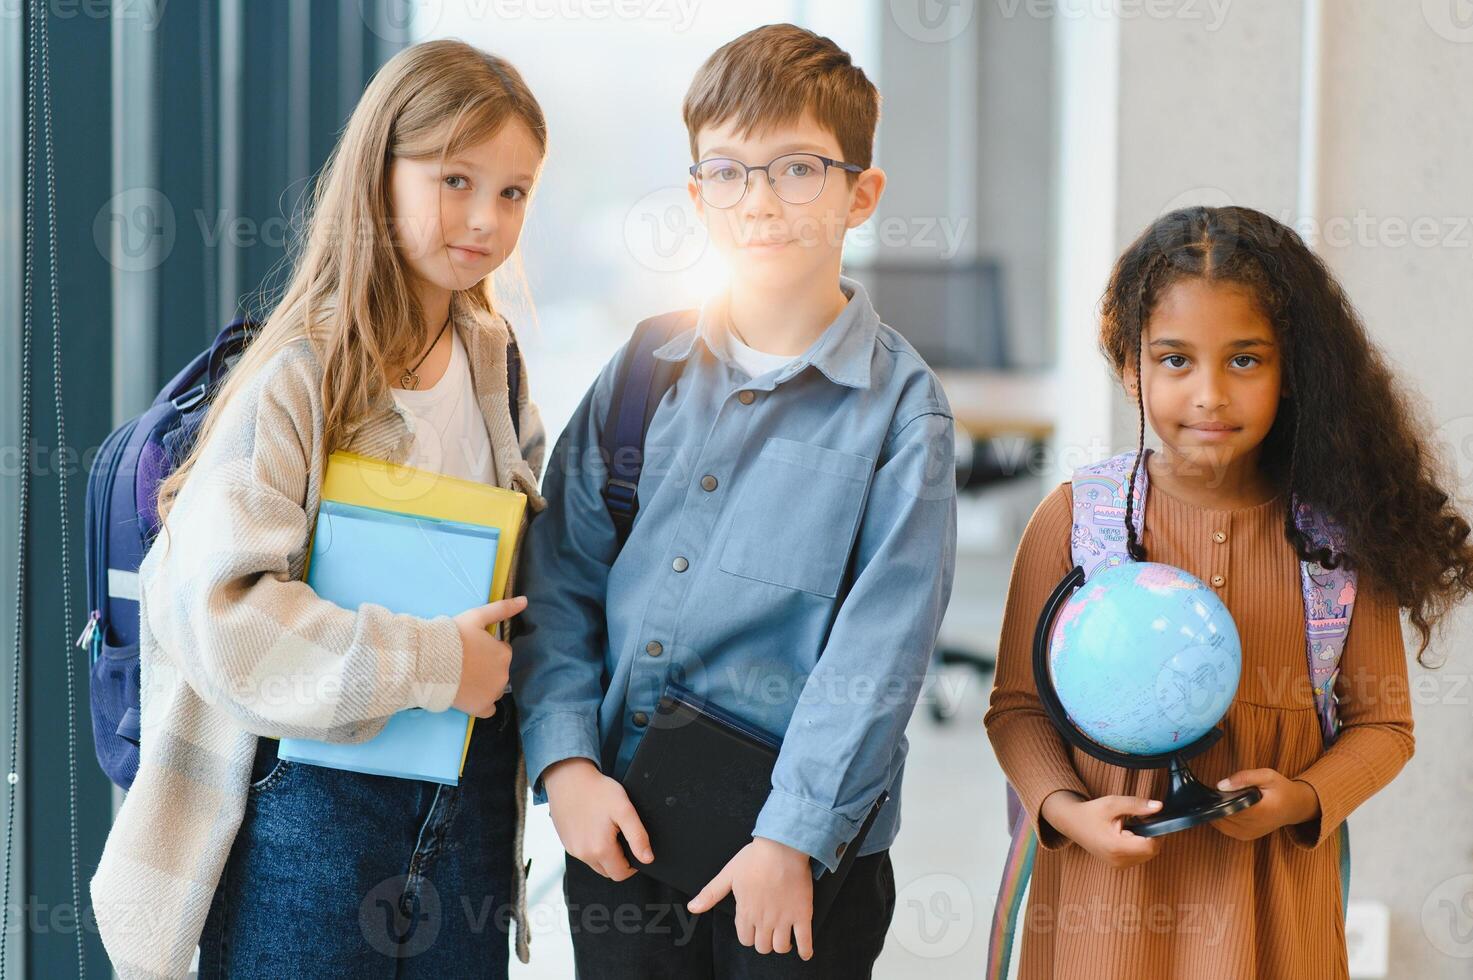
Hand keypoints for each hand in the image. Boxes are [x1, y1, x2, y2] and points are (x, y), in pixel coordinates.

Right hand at [450, 595, 525, 717]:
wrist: (429, 662)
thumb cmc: (453, 638)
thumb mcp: (477, 617)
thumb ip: (502, 609)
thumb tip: (525, 601)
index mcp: (504, 654)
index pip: (501, 653)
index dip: (486, 650)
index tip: (472, 649)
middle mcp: (504, 675)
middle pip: (498, 672)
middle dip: (486, 668)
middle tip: (465, 663)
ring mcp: (493, 694)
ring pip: (494, 689)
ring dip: (484, 685)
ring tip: (463, 678)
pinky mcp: (481, 708)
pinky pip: (488, 709)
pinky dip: (482, 704)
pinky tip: (469, 696)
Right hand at [543, 758, 653, 880]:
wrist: (569, 777)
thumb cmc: (597, 791)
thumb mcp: (624, 810)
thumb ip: (638, 837)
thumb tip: (647, 859)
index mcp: (600, 849)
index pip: (621, 874)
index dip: (633, 865)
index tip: (635, 848)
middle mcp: (583, 854)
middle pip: (608, 872)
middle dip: (619, 860)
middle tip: (622, 836)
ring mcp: (573, 849)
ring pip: (596, 864)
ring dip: (605, 855)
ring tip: (608, 830)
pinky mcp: (566, 842)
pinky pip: (583, 854)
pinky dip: (592, 847)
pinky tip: (595, 827)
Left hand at [688, 837, 814, 959]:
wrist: (782, 846)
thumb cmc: (755, 857)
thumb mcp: (728, 874)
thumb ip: (711, 894)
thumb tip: (693, 907)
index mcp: (745, 912)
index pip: (745, 939)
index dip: (748, 935)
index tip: (753, 928)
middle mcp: (764, 920)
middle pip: (763, 946)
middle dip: (764, 942)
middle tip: (768, 932)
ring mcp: (784, 918)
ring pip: (780, 947)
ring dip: (781, 946)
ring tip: (784, 939)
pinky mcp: (802, 914)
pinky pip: (804, 941)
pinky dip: (805, 950)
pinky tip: (804, 953)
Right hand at [1040, 790, 1163, 868]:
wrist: (1072, 823)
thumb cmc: (1091, 812)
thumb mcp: (1113, 803)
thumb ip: (1137, 805)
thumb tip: (1159, 806)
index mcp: (1116, 847)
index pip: (1150, 846)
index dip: (1156, 831)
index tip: (1150, 818)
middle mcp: (1118, 860)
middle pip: (1151, 851)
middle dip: (1151, 834)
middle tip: (1139, 819)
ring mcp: (1118, 865)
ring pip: (1147, 854)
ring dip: (1146, 840)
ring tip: (1131, 826)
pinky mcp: (1119, 865)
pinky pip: (1140, 856)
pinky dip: (1139, 845)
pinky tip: (1128, 834)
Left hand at [1211, 769, 1318, 840]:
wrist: (1294, 807)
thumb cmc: (1281, 789)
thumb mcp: (1267, 776)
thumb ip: (1244, 778)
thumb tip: (1221, 786)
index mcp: (1260, 811)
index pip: (1229, 807)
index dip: (1218, 798)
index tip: (1216, 789)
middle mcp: (1253, 826)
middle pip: (1222, 815)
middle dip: (1216, 803)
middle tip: (1220, 791)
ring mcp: (1248, 833)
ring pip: (1220, 823)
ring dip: (1217, 811)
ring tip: (1224, 798)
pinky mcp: (1245, 836)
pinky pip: (1224, 828)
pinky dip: (1220, 818)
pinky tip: (1226, 807)